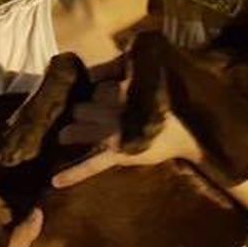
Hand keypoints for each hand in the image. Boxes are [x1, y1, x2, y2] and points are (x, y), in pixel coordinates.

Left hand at [51, 79, 205, 188]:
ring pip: (75, 130)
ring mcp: (114, 133)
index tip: (96, 96)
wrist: (191, 135)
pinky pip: (90, 164)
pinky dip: (73, 174)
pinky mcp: (116, 154)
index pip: (95, 88)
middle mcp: (114, 109)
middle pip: (80, 109)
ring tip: (66, 136)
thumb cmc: (171, 106)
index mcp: (122, 90)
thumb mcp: (150, 78)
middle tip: (86, 117)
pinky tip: (56, 181)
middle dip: (81, 113)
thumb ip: (125, 66)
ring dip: (70, 134)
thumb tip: (103, 65)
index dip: (95, 93)